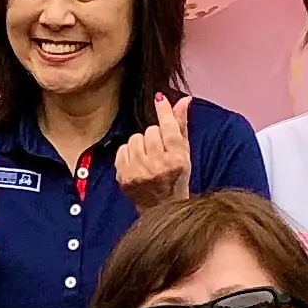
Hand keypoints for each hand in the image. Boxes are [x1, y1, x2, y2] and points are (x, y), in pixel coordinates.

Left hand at [113, 95, 191, 210]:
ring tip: (148, 159)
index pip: (168, 128)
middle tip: (160, 152)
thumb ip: (181, 125)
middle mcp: (158, 167)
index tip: (159, 99)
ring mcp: (139, 173)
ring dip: (141, 145)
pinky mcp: (124, 177)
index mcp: (177, 161)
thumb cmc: (176, 178)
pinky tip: (138, 165)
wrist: (161, 208)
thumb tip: (184, 99)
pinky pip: (123, 149)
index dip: (164, 111)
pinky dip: (129, 154)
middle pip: (150, 131)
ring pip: (135, 138)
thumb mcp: (185, 153)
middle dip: (154, 137)